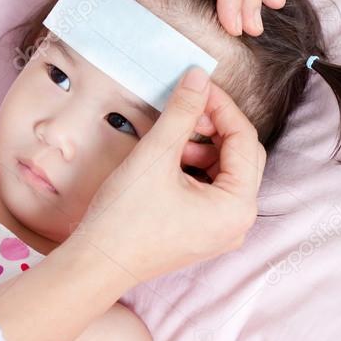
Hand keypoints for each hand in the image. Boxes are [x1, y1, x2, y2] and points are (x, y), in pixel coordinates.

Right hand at [63, 67, 264, 285]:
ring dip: (203, 146)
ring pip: (226, 171)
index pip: (244, 139)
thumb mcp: (156, 156)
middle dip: (215, 127)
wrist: (96, 264)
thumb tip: (199, 77)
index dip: (221, 106)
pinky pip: (211, 189)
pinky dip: (195, 167)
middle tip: (186, 107)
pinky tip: (169, 159)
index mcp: (237, 207)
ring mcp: (221, 230)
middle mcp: (238, 222)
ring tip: (172, 137)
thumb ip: (182, 112)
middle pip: (241, 155)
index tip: (197, 83)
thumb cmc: (124, 219)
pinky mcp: (203, 232)